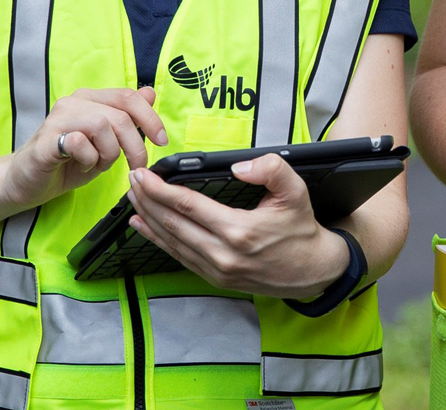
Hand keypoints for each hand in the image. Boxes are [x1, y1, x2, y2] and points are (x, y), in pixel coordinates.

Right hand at [1, 87, 167, 209]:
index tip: (161, 140)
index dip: (151, 118)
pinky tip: (82, 165)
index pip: (129, 97)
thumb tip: (149, 93)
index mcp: (90, 99)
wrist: (27, 181)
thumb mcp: (107, 141)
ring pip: (104, 125)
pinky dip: (89, 159)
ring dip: (110, 152)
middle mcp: (74, 103)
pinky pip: (80, 143)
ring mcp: (58, 119)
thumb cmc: (68, 162)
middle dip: (136, 145)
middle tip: (136, 164)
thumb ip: (127, 118)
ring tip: (99, 164)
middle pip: (121, 114)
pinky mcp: (46, 140)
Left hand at [126, 154, 349, 297]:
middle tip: (131, 180)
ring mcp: (217, 270)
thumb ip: (272, 170)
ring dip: (148, 218)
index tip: (144, 175)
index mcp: (239, 231)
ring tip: (133, 199)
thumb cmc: (302, 230)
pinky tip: (144, 227)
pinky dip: (158, 240)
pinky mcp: (216, 278)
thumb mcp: (296, 192)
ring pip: (172, 241)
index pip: (188, 206)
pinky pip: (180, 256)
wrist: (313, 271)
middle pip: (173, 224)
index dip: (161, 189)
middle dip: (147, 200)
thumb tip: (240, 166)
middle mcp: (223, 254)